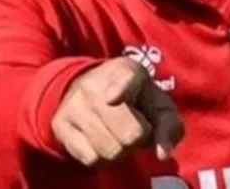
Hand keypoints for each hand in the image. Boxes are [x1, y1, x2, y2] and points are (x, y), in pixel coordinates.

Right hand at [51, 57, 184, 166]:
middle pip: (129, 134)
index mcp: (125, 71)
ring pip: (110, 150)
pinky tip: (101, 141)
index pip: (124, 80)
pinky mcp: (60, 124)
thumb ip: (169, 127)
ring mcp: (74, 105)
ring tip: (117, 135)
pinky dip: (101, 158)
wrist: (89, 86)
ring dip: (121, 152)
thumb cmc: (135, 98)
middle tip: (134, 128)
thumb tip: (162, 154)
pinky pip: (91, 159)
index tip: (112, 98)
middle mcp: (94, 85)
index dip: (121, 90)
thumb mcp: (158, 105)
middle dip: (138, 139)